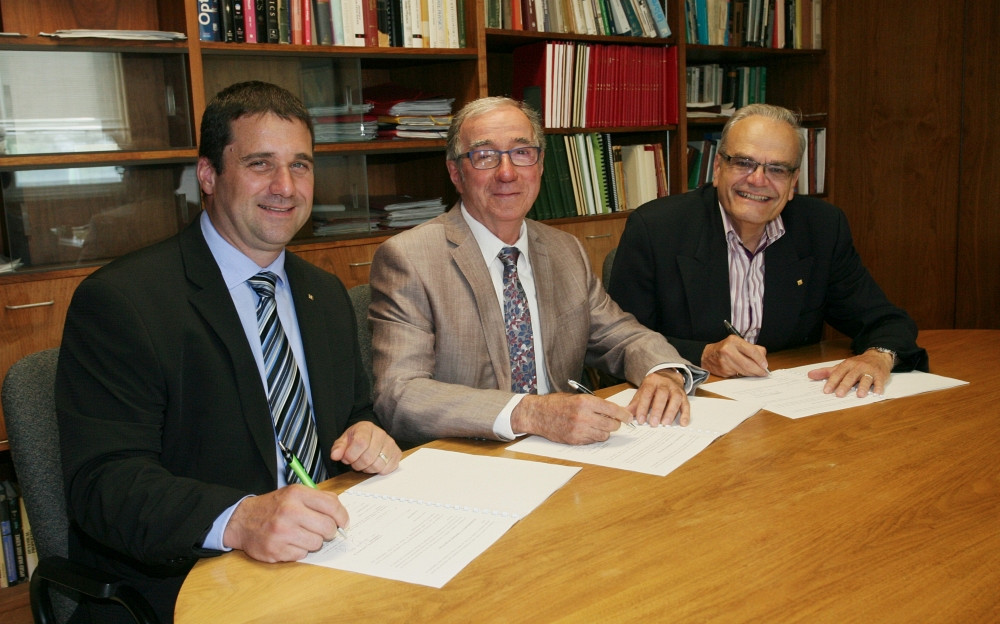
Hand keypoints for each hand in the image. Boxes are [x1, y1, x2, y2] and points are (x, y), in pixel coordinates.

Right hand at [223, 486, 347, 561]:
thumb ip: (319, 499)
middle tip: (320, 530)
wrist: (242, 521)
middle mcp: (289, 512)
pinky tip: (289, 542)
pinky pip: (302, 555)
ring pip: (316, 543)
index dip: (342, 517)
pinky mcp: (276, 550)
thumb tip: (341, 514)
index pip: (332, 506)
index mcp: (296, 494)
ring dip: (312, 542)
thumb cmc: (273, 507)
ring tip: (300, 535)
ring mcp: (282, 532)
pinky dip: (299, 550)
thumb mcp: (294, 493)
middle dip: (328, 531)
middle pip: (328, 527)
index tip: (343, 523)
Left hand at [330, 421, 400, 473]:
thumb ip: (338, 448)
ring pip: (378, 465)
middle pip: (369, 457)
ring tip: (364, 463)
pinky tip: (374, 464)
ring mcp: (390, 443)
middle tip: (355, 462)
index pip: (361, 443)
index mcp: (366, 427)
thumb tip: (335, 455)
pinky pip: (388, 468)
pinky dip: (379, 470)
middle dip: (358, 464)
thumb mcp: (344, 440)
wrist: (370, 437)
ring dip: (368, 468)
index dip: (351, 455)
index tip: (346, 458)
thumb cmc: (356, 439)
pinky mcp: (397, 453)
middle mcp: (381, 434)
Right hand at [511, 393, 630, 444]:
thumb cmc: (556, 404)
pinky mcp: (575, 440)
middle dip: (615, 424)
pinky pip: (592, 441)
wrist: (538, 414)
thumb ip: (594, 404)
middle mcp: (584, 416)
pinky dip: (593, 437)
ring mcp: (579, 430)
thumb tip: (613, 412)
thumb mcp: (576, 397)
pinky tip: (587, 430)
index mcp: (585, 402)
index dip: (624, 415)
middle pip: (611, 425)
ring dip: (604, 431)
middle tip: (613, 422)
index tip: (629, 417)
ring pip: (604, 435)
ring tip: (597, 426)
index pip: (612, 410)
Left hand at [629, 369, 690, 425]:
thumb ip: (635, 403)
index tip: (640, 420)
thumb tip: (626, 414)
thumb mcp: (642, 391)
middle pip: (662, 395)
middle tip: (653, 423)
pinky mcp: (684, 396)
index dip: (643, 407)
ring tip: (665, 424)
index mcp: (652, 381)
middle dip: (657, 410)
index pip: (647, 394)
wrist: (668, 375)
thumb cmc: (654, 386)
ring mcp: (675, 389)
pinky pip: (686, 404)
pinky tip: (683, 423)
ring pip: (675, 399)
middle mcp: (665, 384)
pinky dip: (685, 414)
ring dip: (670, 412)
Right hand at [701, 336, 769, 377]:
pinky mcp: (723, 371)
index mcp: (734, 341)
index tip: (765, 365)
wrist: (706, 355)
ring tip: (757, 373)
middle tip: (764, 373)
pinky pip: (737, 374)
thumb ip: (752, 348)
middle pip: (748, 364)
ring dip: (753, 374)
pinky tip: (746, 373)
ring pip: (744, 371)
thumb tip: (763, 359)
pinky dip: (743, 374)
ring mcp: (725, 362)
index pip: (752, 351)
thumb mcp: (738, 342)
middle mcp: (728, 351)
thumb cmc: (725, 348)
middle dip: (758, 370)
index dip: (760, 359)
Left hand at [807, 349, 893, 396]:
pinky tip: (877, 393)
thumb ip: (826, 372)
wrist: (877, 356)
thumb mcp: (841, 366)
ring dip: (863, 386)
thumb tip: (810, 375)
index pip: (838, 373)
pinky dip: (879, 387)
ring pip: (866, 379)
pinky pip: (880, 381)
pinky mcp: (880, 375)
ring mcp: (870, 371)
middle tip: (839, 394)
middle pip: (851, 376)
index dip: (832, 382)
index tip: (826, 391)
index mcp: (847, 365)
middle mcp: (858, 367)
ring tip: (860, 395)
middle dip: (845, 385)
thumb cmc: (857, 364)